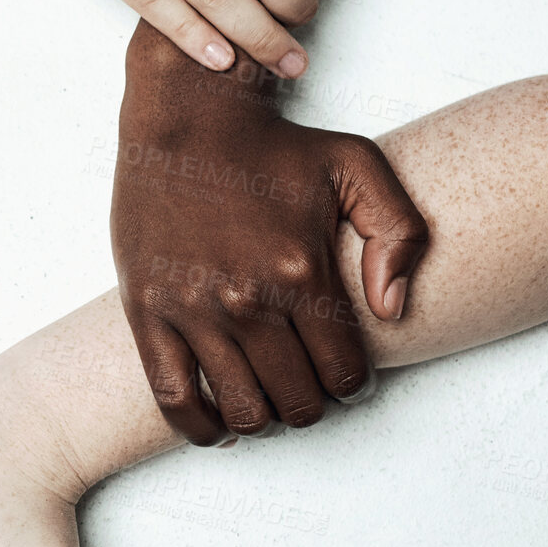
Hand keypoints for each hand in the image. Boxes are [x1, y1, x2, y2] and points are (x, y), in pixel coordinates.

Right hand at [111, 25, 429, 444]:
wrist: (185, 118)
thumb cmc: (271, 145)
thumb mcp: (358, 166)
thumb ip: (400, 234)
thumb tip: (391, 310)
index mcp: (299, 271)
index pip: (344, 373)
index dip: (353, 383)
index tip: (343, 371)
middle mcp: (245, 299)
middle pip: (296, 400)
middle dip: (312, 402)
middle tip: (306, 381)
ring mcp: (192, 308)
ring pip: (242, 409)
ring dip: (264, 417)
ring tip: (267, 396)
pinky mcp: (147, 309)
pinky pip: (173, 396)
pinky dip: (200, 428)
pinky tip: (218, 427)